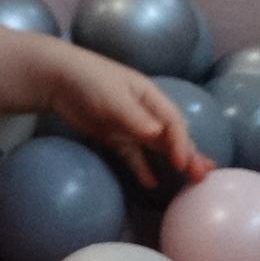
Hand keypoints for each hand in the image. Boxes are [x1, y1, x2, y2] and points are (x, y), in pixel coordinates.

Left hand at [44, 42, 213, 189]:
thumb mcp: (113, 97)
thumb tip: (157, 135)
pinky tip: (151, 183)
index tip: (182, 163)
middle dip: (188, 154)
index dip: (181, 143)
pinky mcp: (114, 137)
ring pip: (157, 147)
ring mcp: (130, 126)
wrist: (56, 78)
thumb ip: (135, 118)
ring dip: (173, 161)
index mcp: (150, 97)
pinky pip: (133, 155)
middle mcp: (145, 112)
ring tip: (192, 178)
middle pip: (171, 136)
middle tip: (203, 174)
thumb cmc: (89, 79)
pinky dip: (142, 168)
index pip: (173, 123)